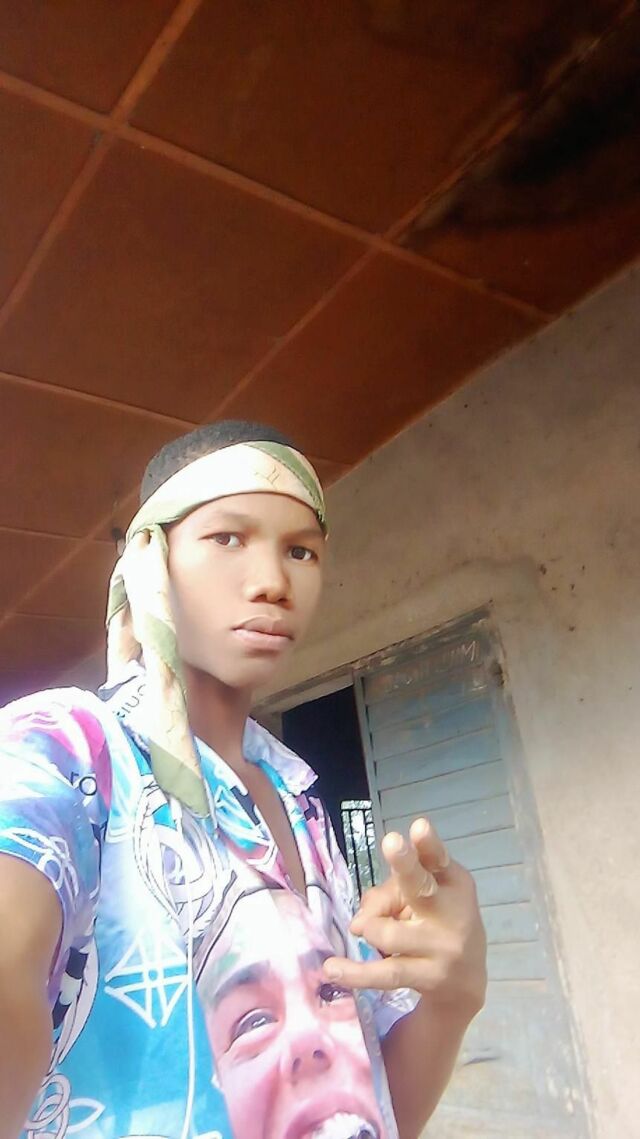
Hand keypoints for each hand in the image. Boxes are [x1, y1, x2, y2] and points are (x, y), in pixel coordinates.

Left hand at [324, 817, 486, 1016]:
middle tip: (392, 842)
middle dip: (406, 864)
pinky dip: (356, 973)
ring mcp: (441, 947)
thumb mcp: (421, 900)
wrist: (466, 981)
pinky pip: (385, 973)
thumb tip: (358, 923)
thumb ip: (390, 894)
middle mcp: (452, 911)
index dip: (428, 843)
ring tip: (366, 930)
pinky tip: (331, 968)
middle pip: (422, 887)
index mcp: (451, 881)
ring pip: (389, 932)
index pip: (438, 858)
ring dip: (370, 929)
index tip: (418, 825)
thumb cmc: (437, 924)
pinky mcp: (428, 977)